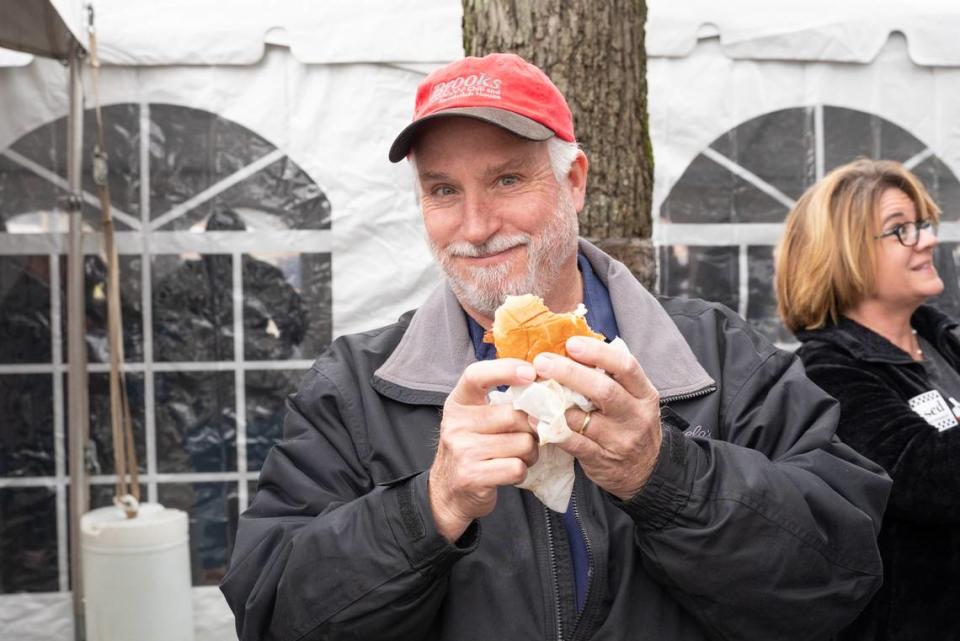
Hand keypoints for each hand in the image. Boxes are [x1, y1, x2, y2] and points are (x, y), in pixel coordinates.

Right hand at [429, 359, 538, 541]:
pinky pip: (516, 467)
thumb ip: (502, 405)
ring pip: (521, 443)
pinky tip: (510, 472)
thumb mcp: (476, 420)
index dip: (505, 369)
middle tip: (531, 436)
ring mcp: (462, 450)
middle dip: (532, 428)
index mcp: (458, 403)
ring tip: (519, 456)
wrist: (448, 493)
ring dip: (530, 453)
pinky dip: (521, 471)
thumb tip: (545, 393)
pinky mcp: (471, 476)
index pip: (476, 375)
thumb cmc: (472, 449)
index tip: (530, 373)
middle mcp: (456, 423)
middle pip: (513, 415)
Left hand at [532, 336, 661, 499]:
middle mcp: (635, 416)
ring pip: (583, 417)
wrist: (645, 472)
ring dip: (553, 401)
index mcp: (644, 394)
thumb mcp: (634, 398)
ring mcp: (619, 440)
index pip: (626, 366)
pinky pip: (572, 442)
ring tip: (532, 387)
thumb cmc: (630, 424)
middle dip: (569, 373)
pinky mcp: (600, 459)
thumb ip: (611, 376)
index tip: (571, 343)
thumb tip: (572, 347)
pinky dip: (551, 428)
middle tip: (542, 362)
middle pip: (603, 390)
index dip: (598, 353)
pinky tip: (534, 417)